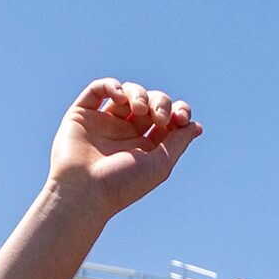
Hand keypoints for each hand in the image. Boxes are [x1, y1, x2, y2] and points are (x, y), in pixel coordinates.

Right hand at [49, 79, 202, 217]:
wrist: (84, 192)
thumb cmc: (122, 184)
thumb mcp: (160, 164)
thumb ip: (179, 142)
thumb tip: (196, 126)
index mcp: (145, 146)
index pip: (167, 118)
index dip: (178, 111)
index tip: (181, 118)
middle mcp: (125, 132)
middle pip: (151, 101)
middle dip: (160, 102)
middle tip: (158, 117)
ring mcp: (104, 122)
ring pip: (127, 92)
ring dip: (139, 94)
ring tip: (139, 109)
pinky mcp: (82, 115)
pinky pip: (98, 89)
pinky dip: (111, 85)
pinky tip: (119, 96)